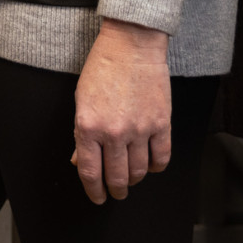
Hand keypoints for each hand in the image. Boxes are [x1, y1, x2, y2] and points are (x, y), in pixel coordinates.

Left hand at [70, 18, 171, 202]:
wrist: (131, 45)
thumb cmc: (102, 68)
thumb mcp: (81, 100)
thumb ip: (81, 133)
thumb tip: (80, 160)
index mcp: (88, 126)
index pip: (90, 171)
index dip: (93, 191)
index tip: (97, 197)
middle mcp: (113, 132)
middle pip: (117, 177)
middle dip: (116, 189)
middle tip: (116, 191)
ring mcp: (140, 130)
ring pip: (140, 171)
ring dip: (135, 180)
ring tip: (132, 179)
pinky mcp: (162, 124)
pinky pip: (162, 158)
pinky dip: (157, 167)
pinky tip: (151, 166)